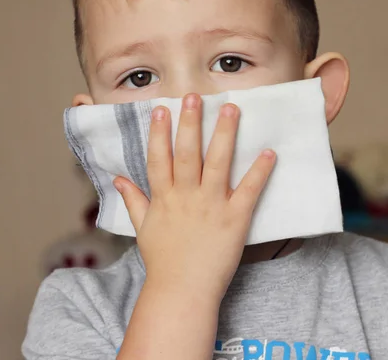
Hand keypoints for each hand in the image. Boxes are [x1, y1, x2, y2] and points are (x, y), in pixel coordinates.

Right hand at [114, 93, 275, 302]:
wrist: (182, 292)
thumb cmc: (163, 261)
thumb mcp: (143, 229)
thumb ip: (132, 200)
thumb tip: (118, 178)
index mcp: (164, 198)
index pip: (159, 159)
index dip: (159, 133)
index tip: (162, 108)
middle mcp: (186, 197)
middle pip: (187, 154)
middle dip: (190, 123)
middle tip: (194, 96)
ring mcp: (211, 206)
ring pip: (218, 164)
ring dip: (225, 135)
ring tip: (231, 109)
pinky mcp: (234, 219)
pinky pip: (248, 191)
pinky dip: (259, 171)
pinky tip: (269, 151)